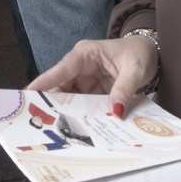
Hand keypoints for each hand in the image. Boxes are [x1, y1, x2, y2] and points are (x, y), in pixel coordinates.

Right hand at [27, 37, 157, 118]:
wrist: (150, 54)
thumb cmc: (140, 53)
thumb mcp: (135, 69)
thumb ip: (124, 88)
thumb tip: (115, 110)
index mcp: (86, 53)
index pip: (63, 68)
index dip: (46, 80)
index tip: (30, 91)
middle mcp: (81, 67)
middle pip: (61, 86)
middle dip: (52, 102)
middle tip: (42, 120)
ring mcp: (85, 81)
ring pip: (69, 98)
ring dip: (66, 112)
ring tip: (57, 129)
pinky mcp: (92, 92)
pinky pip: (82, 105)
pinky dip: (80, 116)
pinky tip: (77, 128)